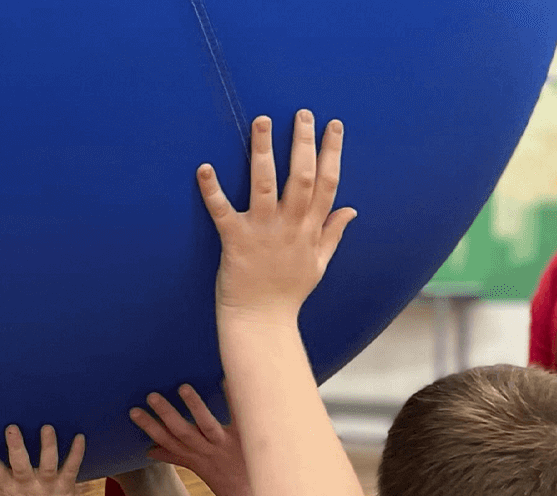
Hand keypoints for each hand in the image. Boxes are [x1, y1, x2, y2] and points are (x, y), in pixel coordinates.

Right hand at [0, 425, 84, 495]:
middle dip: (16, 446)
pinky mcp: (65, 486)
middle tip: (12, 428)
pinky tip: (79, 437)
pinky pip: (72, 468)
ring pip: (48, 464)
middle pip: (20, 465)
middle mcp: (28, 486)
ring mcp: (48, 485)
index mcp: (8, 488)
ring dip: (48, 445)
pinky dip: (77, 453)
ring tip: (46, 428)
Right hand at [129, 385, 248, 495]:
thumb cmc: (225, 480)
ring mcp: (227, 445)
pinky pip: (239, 419)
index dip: (149, 427)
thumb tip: (149, 451)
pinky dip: (233, 401)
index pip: (167, 441)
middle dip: (165, 415)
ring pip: (207, 425)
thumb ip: (173, 456)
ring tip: (183, 388)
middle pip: (182, 432)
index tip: (133, 411)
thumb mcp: (197, 468)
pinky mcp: (246, 440)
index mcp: (194, 457)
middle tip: (151, 396)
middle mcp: (207, 452)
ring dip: (194, 407)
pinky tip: (226, 381)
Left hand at [197, 110, 356, 322]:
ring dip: (264, 152)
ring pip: (265, 185)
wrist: (262, 322)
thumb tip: (351, 209)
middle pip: (302, 177)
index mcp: (310, 230)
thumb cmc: (288, 294)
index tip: (334, 126)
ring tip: (262, 121)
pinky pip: (222, 211)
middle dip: (303, 142)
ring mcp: (262, 232)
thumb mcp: (319, 264)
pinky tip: (204, 167)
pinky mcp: (235, 241)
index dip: (332, 153)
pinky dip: (212, 190)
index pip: (328, 184)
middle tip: (301, 113)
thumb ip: (333, 233)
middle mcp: (289, 226)